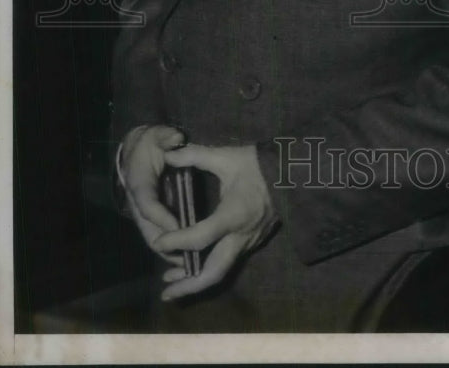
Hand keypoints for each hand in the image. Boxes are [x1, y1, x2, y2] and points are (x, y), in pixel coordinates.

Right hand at [120, 124, 185, 266]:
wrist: (136, 150)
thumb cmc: (150, 143)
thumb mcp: (158, 135)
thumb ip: (167, 137)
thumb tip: (176, 139)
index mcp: (139, 184)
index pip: (148, 205)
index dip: (162, 217)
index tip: (180, 226)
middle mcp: (138, 203)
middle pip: (149, 230)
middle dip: (167, 246)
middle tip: (188, 256)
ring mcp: (144, 213)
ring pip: (154, 238)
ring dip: (169, 252)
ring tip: (190, 263)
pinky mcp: (151, 218)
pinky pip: (160, 236)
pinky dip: (171, 249)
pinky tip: (187, 258)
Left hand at [154, 143, 277, 300]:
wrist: (292, 173)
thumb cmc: (258, 164)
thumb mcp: (227, 156)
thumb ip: (195, 156)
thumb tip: (167, 154)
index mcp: (233, 215)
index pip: (200, 238)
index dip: (176, 242)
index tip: (157, 241)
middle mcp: (241, 235)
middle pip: (214, 272)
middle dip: (188, 285)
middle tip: (165, 293)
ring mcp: (249, 242)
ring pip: (221, 272)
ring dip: (196, 281)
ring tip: (172, 284)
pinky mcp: (253, 242)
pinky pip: (229, 262)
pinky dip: (209, 270)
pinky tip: (193, 267)